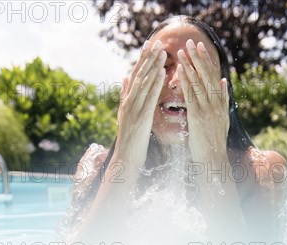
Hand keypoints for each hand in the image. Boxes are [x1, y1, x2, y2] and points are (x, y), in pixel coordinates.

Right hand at [114, 39, 166, 169]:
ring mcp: (134, 110)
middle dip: (148, 59)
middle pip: (139, 76)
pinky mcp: (141, 119)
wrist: (126, 160)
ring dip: (153, 66)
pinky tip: (161, 73)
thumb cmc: (129, 141)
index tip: (149, 45)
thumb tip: (124, 77)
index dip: (142, 60)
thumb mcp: (125, 115)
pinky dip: (155, 84)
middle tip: (157, 42)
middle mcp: (129, 103)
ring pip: (144, 84)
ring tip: (161, 52)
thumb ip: (124, 96)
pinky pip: (149, 98)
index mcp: (127, 101)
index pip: (135, 76)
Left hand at [177, 39, 229, 163]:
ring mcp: (208, 109)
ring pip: (199, 82)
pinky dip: (186, 81)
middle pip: (207, 75)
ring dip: (190, 65)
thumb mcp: (222, 119)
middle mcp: (216, 104)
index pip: (213, 77)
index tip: (200, 48)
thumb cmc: (214, 143)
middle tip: (191, 42)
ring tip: (183, 51)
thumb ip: (223, 99)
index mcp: (221, 103)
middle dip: (199, 58)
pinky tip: (181, 70)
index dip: (206, 61)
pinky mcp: (198, 116)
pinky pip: (191, 95)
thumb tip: (223, 81)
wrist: (213, 160)